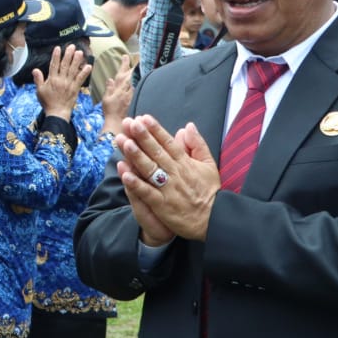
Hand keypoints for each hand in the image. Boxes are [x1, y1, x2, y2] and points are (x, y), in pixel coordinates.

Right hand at [34, 45, 90, 118]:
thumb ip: (38, 79)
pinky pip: (80, 79)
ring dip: (77, 61)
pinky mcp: (75, 89)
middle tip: (72, 46)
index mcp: (52, 80)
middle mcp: (61, 80)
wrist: (57, 112)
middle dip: (68, 55)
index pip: (54, 65)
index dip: (56, 56)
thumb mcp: (39, 91)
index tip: (58, 48)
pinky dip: (85, 72)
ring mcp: (69, 84)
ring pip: (73, 70)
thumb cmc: (47, 102)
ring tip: (80, 52)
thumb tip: (35, 70)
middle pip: (65, 65)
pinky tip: (89, 66)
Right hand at [101, 56, 133, 133]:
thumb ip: (109, 88)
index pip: (122, 73)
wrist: (118, 121)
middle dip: (132, 66)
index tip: (125, 56)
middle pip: (130, 74)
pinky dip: (137, 82)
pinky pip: (136, 87)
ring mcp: (131, 93)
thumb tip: (110, 79)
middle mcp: (126, 89)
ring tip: (137, 65)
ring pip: (134, 80)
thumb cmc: (110, 111)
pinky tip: (139, 79)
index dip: (124, 64)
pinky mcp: (134, 98)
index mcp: (118, 87)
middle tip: (134, 57)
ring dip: (135, 72)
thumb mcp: (106, 99)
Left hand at [115, 115, 219, 243]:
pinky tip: (125, 174)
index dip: (155, 130)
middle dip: (142, 137)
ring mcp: (168, 189)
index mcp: (185, 163)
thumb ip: (197, 145)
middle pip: (156, 152)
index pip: (168, 143)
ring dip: (136, 155)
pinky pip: (147, 193)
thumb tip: (188, 127)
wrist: (213, 219)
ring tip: (124, 142)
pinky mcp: (162, 205)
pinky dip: (136, 184)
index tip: (143, 118)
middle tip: (129, 123)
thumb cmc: (209, 191)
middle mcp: (175, 173)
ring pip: (150, 169)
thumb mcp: (209, 165)